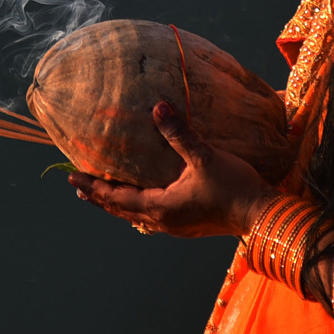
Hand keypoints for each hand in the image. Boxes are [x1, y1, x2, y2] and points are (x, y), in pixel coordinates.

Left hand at [67, 101, 277, 237]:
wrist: (262, 214)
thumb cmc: (233, 187)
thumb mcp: (204, 156)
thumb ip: (179, 133)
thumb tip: (158, 107)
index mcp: (160, 206)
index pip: (115, 197)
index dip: (92, 186)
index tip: (71, 177)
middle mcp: (163, 220)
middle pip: (121, 210)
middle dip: (99, 197)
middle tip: (79, 186)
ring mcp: (176, 226)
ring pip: (136, 216)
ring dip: (117, 204)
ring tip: (104, 195)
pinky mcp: (189, 226)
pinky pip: (152, 217)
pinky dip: (137, 207)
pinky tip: (145, 201)